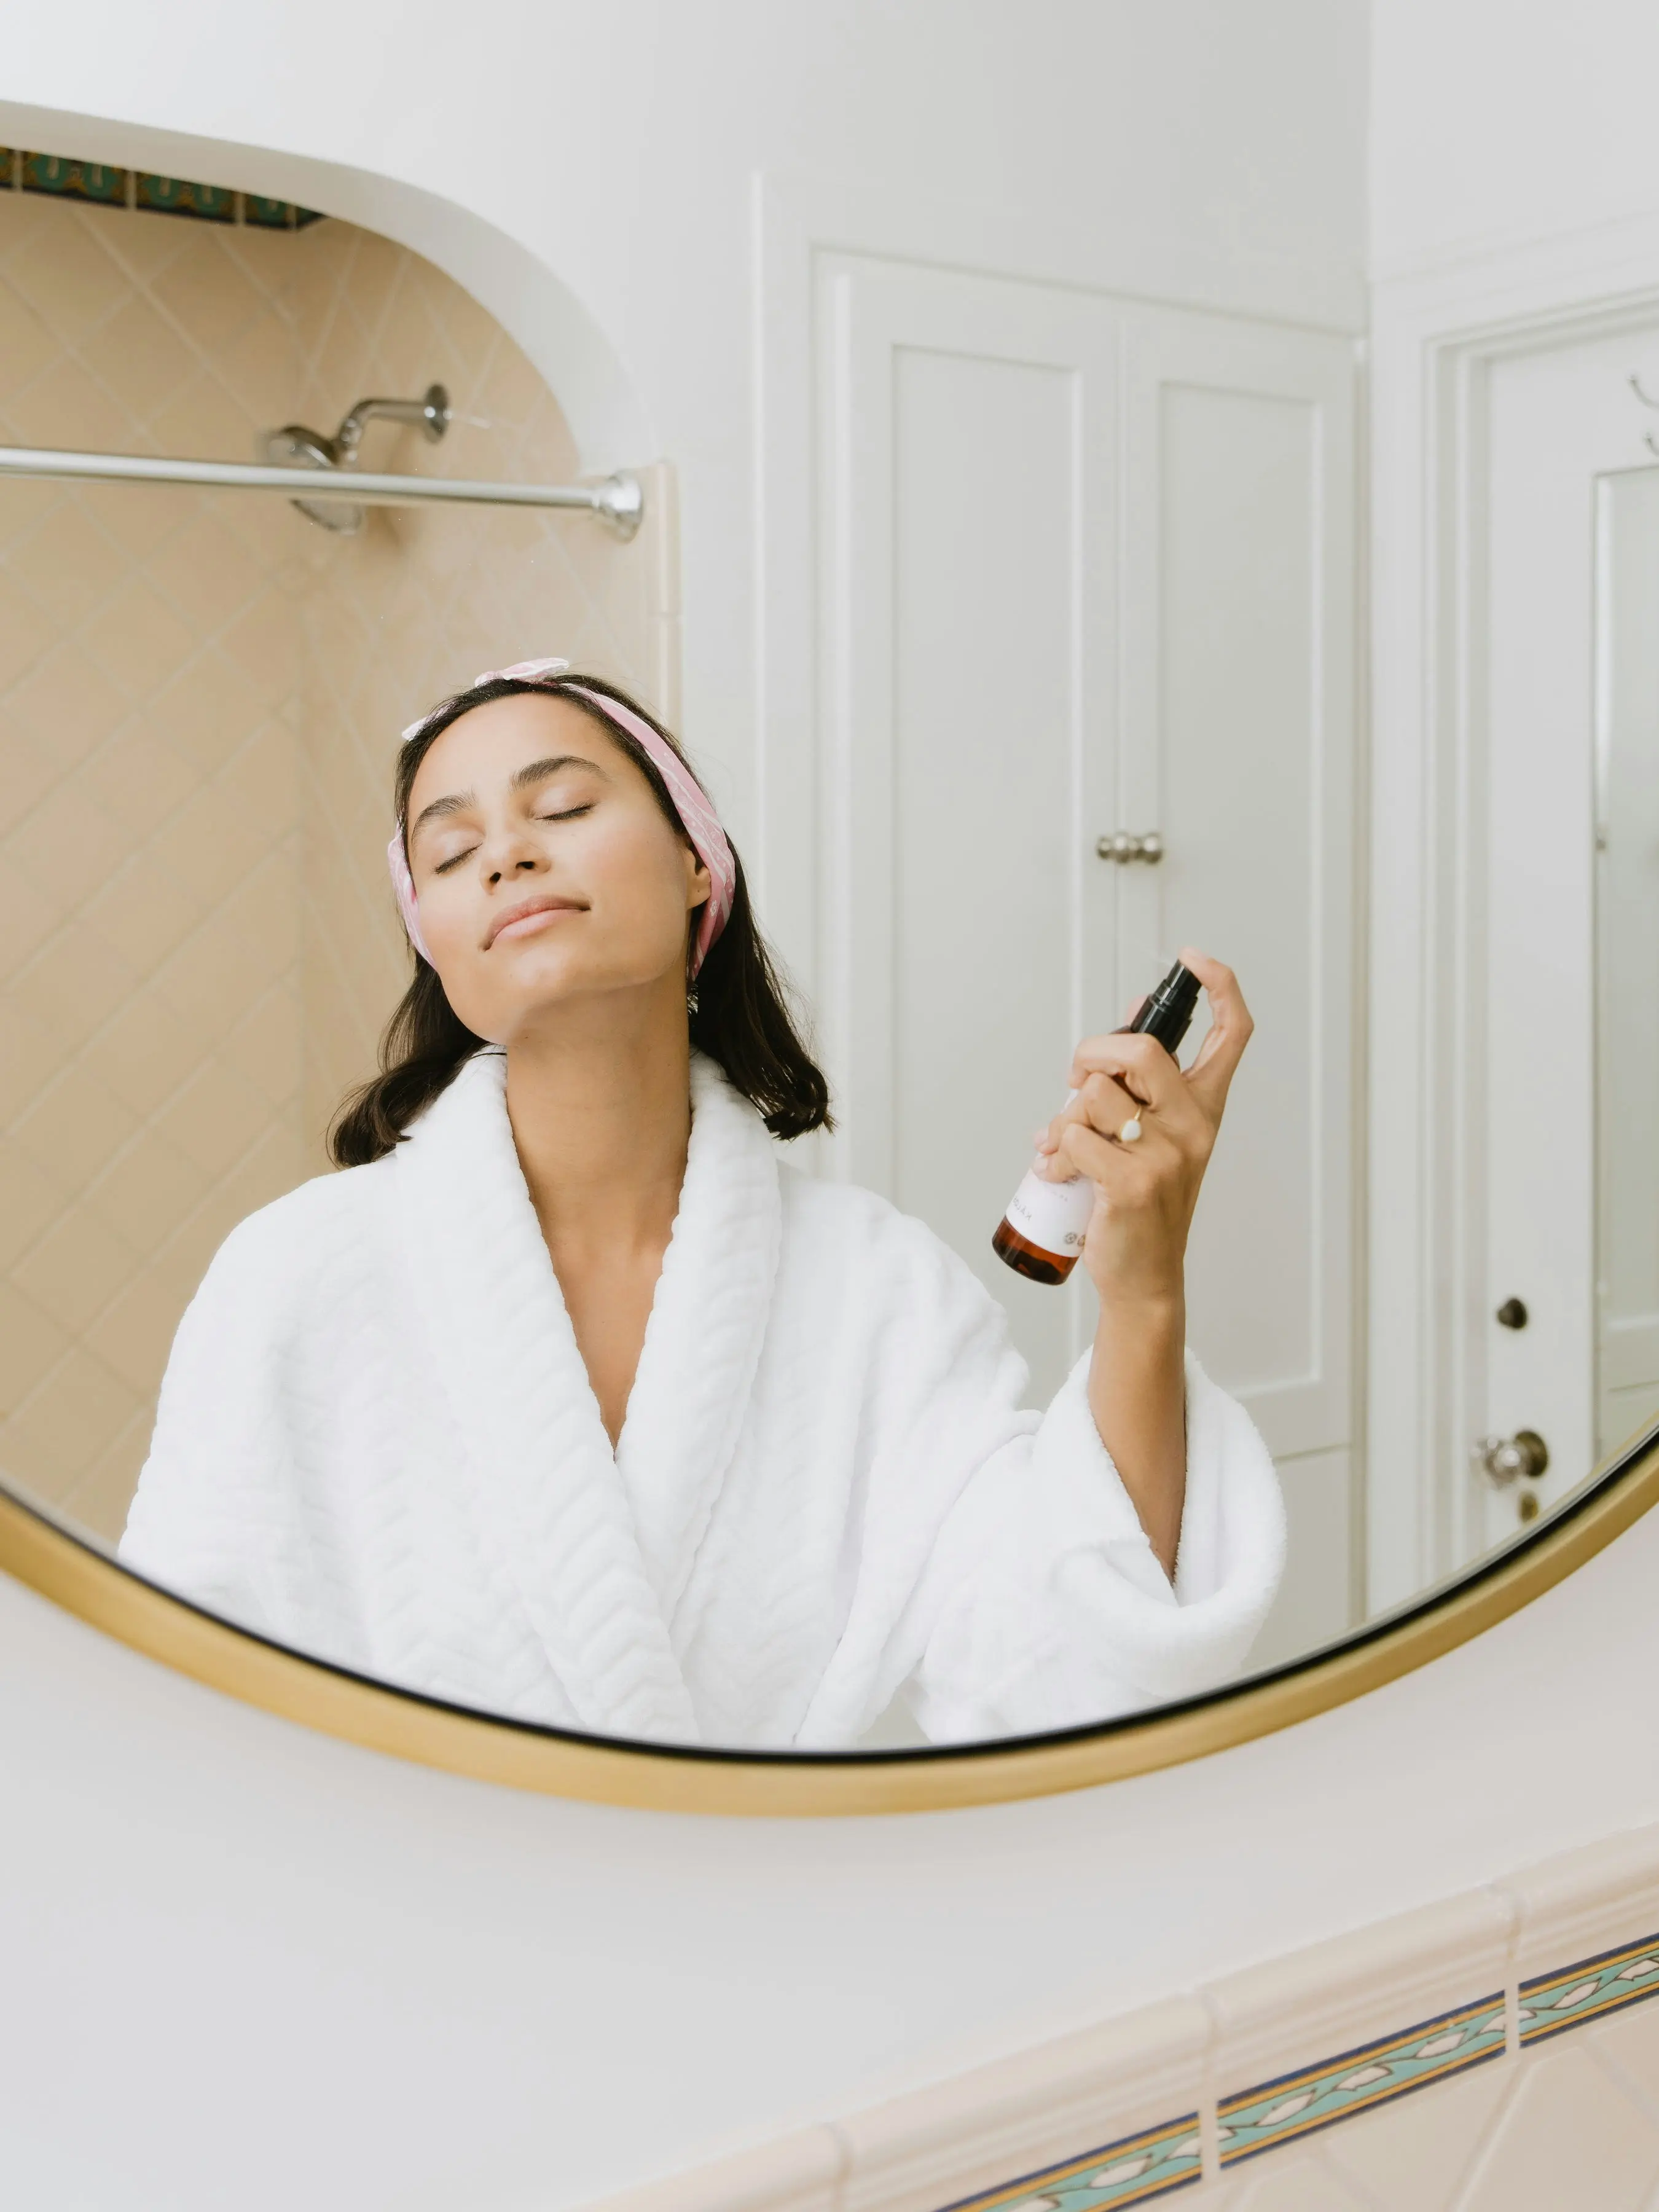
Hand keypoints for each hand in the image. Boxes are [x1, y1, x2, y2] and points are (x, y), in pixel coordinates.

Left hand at [1031, 949, 1252, 1312]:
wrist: (1143, 1276)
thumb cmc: (1139, 1202)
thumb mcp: (1152, 1139)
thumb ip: (1140, 1088)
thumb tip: (1124, 1022)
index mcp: (1204, 1107)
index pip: (1232, 1034)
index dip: (1219, 986)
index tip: (1193, 959)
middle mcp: (1194, 1125)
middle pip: (1139, 1048)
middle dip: (1090, 1054)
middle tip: (1075, 1083)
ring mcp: (1167, 1154)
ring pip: (1094, 1094)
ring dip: (1064, 1117)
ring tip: (1063, 1146)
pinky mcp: (1132, 1182)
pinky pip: (1074, 1136)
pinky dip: (1054, 1152)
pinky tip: (1058, 1172)